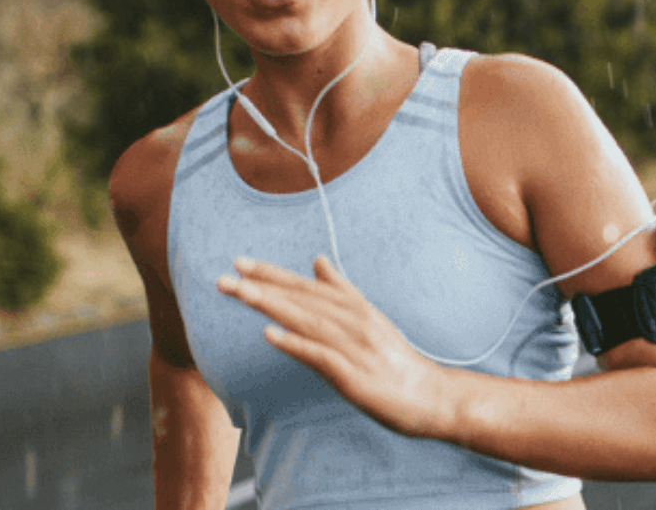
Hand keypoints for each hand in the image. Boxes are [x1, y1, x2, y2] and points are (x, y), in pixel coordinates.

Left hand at [217, 256, 450, 437]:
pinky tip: (271, 335)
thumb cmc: (396, 360)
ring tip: (242, 295)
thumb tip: (318, 260)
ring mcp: (355, 348)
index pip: (307, 287)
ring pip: (309, 321)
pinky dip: (297, 344)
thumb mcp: (371, 317)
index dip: (273, 274)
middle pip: (303, 301)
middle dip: (262, 287)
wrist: (430, 395)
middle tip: (225, 278)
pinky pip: (321, 356)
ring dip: (273, 307)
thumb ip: (343, 289)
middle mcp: (354, 322)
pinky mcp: (354, 376)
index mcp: (355, 308)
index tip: (239, 263)